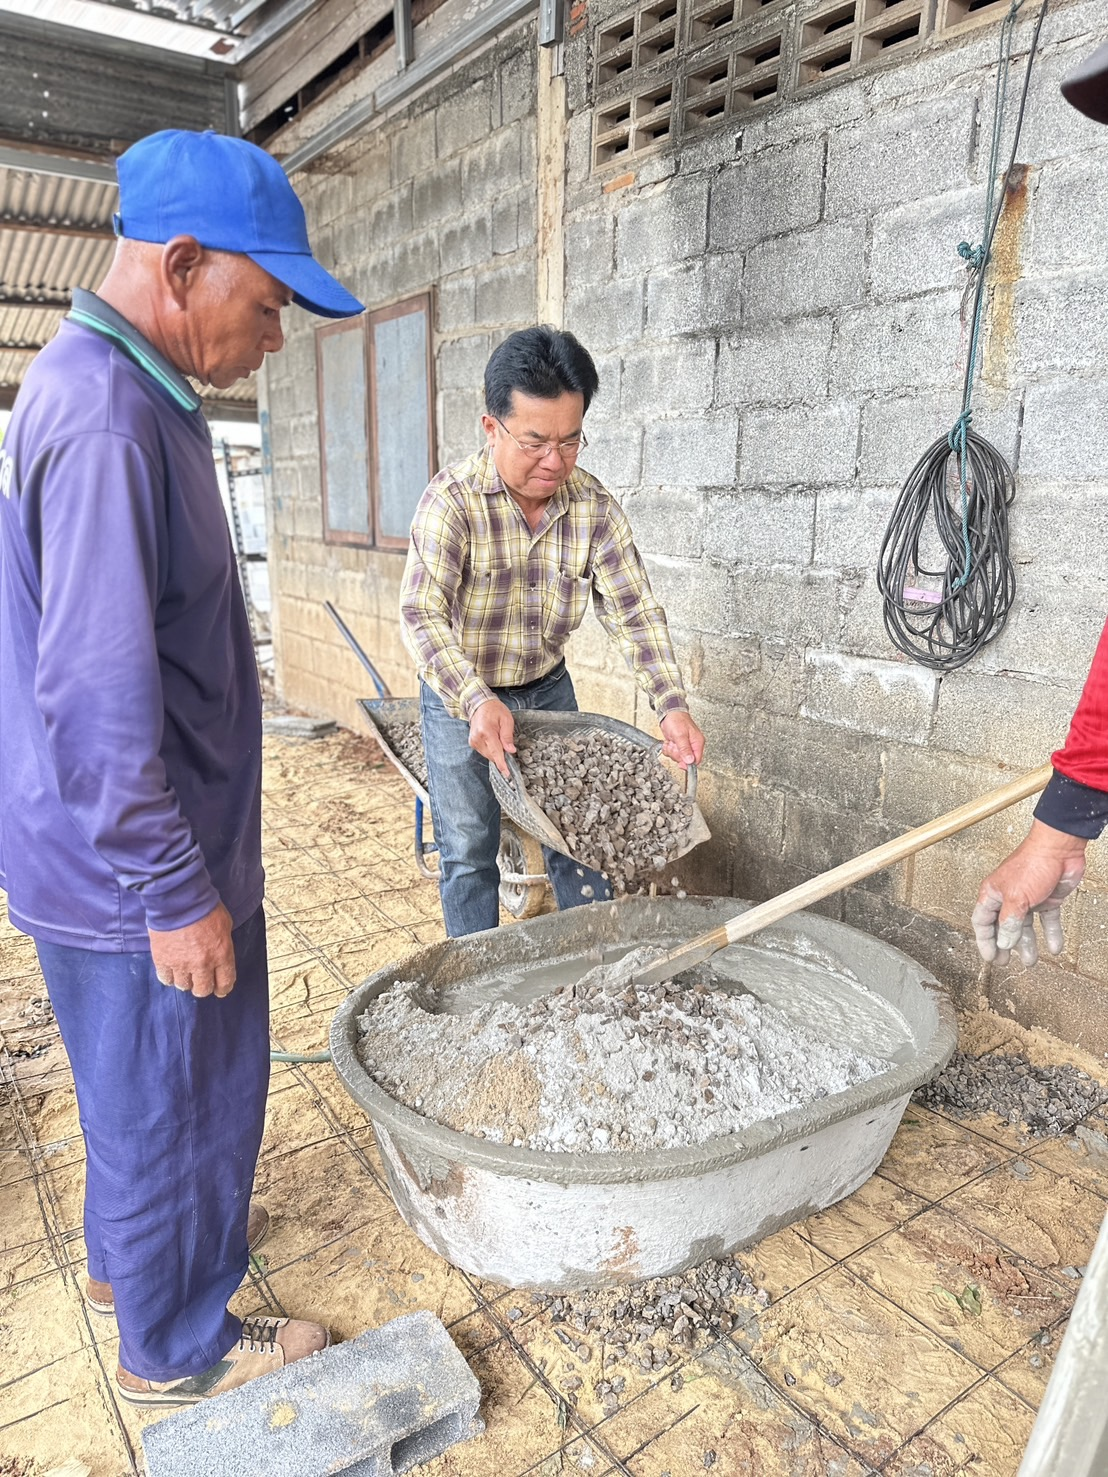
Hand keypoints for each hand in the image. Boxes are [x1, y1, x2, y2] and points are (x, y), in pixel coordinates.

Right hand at [149, 902, 236, 998]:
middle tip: (201, 981)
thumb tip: (219, 953)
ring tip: (184, 972)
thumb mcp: (225, 924)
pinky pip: (166, 979)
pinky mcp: (163, 960)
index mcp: (222, 954)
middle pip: (203, 990)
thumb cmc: (204, 907)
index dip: (222, 988)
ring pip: (184, 986)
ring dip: (185, 981)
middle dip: (203, 987)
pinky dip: (169, 977)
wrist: (178, 899)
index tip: (220, 989)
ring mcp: (181, 964)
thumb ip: (223, 943)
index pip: (225, 982)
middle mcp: (203, 964)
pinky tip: (171, 970)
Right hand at [469, 697, 516, 777]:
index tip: (506, 773)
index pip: (495, 752)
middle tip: (507, 744)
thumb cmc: (494, 710)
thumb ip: (508, 736)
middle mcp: (477, 738)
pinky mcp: (472, 743)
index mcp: (486, 731)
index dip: (502, 764)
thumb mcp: (506, 719)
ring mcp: (473, 741)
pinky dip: (491, 749)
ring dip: (496, 751)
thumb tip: (510, 751)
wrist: (480, 704)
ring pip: (488, 755)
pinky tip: (493, 740)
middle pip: (492, 755)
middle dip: (501, 754)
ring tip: (498, 737)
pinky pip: (485, 752)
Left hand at [659, 711, 704, 768]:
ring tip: (671, 742)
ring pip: (678, 757)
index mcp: (697, 742)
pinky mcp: (677, 745)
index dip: (688, 763)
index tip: (680, 763)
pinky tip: (669, 742)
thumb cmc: (676, 719)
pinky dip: (668, 749)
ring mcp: (685, 745)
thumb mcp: (680, 735)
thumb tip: (690, 761)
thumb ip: (685, 749)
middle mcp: (692, 745)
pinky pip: (672, 753)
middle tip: (674, 745)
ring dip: (671, 751)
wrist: (669, 712)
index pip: (697, 759)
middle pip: (686, 760)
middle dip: (677, 754)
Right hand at [971, 820, 1086, 966]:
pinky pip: (1048, 921)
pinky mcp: (1047, 899)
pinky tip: (1053, 946)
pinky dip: (1051, 934)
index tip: (990, 957)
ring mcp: (1029, 899)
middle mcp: (1009, 897)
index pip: (982, 922)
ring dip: (1027, 944)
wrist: (1060, 849)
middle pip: (1003, 927)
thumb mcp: (1016, 898)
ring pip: (1025, 927)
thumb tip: (1005, 942)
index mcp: (993, 893)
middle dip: (1004, 946)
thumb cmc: (1033, 863)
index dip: (984, 941)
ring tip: (1030, 961)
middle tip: (1005, 962)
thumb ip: (1010, 923)